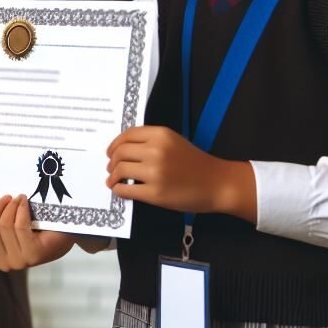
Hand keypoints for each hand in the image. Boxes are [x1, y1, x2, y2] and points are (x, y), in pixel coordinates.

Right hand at [0, 195, 76, 271]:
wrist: (63, 233)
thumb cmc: (33, 226)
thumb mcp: (6, 224)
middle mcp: (0, 263)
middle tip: (7, 197)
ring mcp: (17, 261)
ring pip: (3, 224)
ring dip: (11, 205)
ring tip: (19, 198)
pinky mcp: (32, 254)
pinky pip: (19, 225)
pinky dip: (21, 209)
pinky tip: (25, 202)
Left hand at [106, 126, 256, 222]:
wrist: (217, 183)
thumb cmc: (195, 162)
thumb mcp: (173, 141)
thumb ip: (151, 141)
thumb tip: (123, 150)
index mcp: (160, 134)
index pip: (127, 135)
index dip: (114, 144)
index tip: (110, 152)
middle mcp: (155, 150)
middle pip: (120, 152)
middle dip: (112, 161)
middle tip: (110, 168)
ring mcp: (154, 172)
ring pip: (120, 170)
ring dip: (112, 176)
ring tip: (113, 181)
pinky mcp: (155, 193)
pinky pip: (127, 189)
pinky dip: (119, 190)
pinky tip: (121, 190)